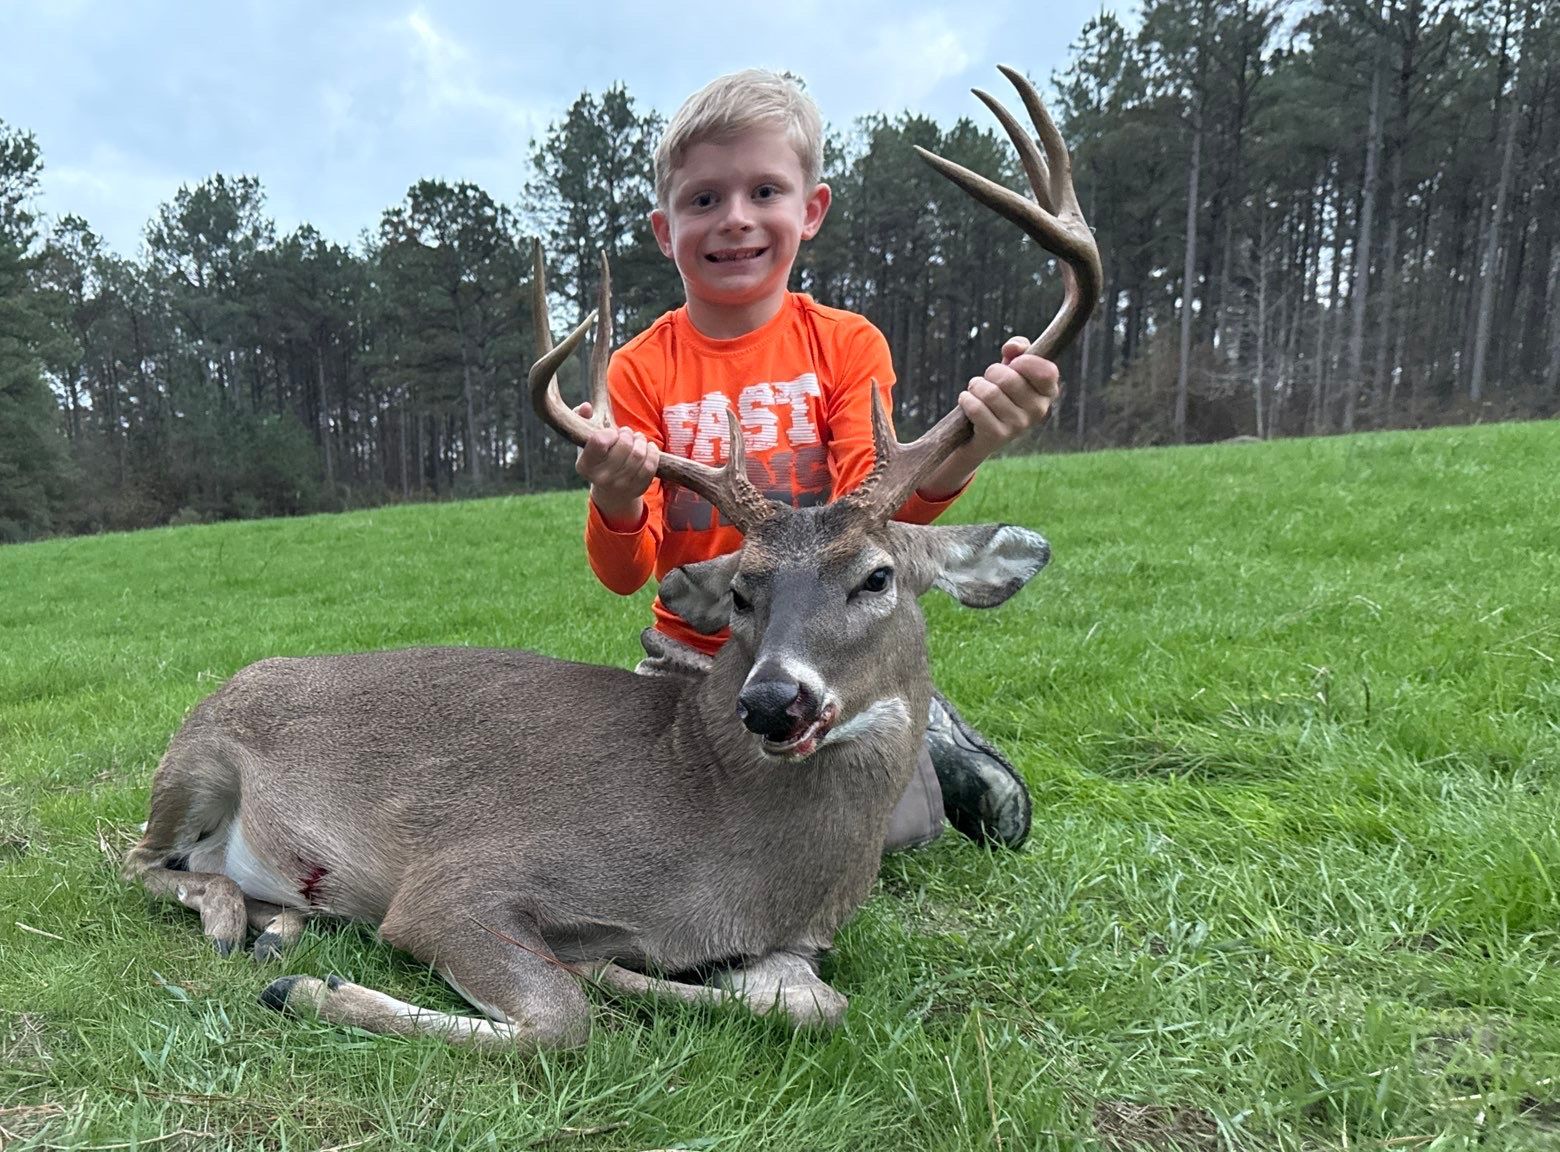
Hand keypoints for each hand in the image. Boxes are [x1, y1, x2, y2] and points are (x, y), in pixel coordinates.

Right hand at [574, 402, 658, 528]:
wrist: (611, 492)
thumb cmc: (598, 458)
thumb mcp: (586, 441)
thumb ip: (581, 419)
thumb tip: (586, 407)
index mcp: (585, 465)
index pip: (600, 441)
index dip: (610, 432)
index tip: (612, 433)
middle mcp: (601, 478)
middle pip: (624, 445)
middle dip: (629, 434)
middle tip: (627, 434)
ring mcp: (621, 486)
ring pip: (639, 454)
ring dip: (641, 441)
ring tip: (637, 440)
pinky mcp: (638, 489)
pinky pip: (651, 465)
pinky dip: (652, 452)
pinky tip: (647, 448)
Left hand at [955, 336, 1060, 456]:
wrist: (979, 432)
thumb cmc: (1000, 392)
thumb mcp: (1012, 368)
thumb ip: (1017, 350)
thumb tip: (1012, 348)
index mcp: (1047, 392)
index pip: (1047, 372)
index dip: (1027, 362)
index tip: (1014, 363)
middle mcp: (1038, 410)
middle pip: (1009, 379)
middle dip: (991, 372)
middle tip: (988, 379)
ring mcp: (1019, 425)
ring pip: (989, 393)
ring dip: (976, 386)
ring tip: (977, 390)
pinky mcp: (998, 435)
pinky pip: (976, 408)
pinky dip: (966, 400)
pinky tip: (968, 402)